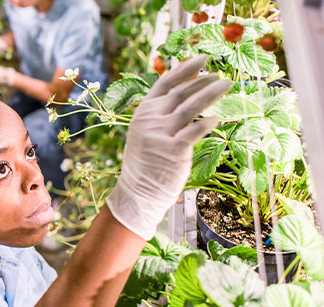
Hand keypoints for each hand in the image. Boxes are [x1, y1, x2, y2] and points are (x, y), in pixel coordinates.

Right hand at [105, 55, 231, 239]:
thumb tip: (188, 90)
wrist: (138, 190)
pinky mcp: (174, 149)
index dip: (185, 68)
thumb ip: (162, 112)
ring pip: (192, 106)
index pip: (165, 82)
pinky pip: (197, 130)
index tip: (203, 58)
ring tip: (226, 85)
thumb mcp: (147, 131)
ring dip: (212, 93)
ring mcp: (162, 133)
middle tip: (221, 75)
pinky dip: (209, 122)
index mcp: (144, 111)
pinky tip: (218, 118)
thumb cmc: (147, 161)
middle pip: (182, 91)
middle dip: (204, 80)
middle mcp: (151, 119)